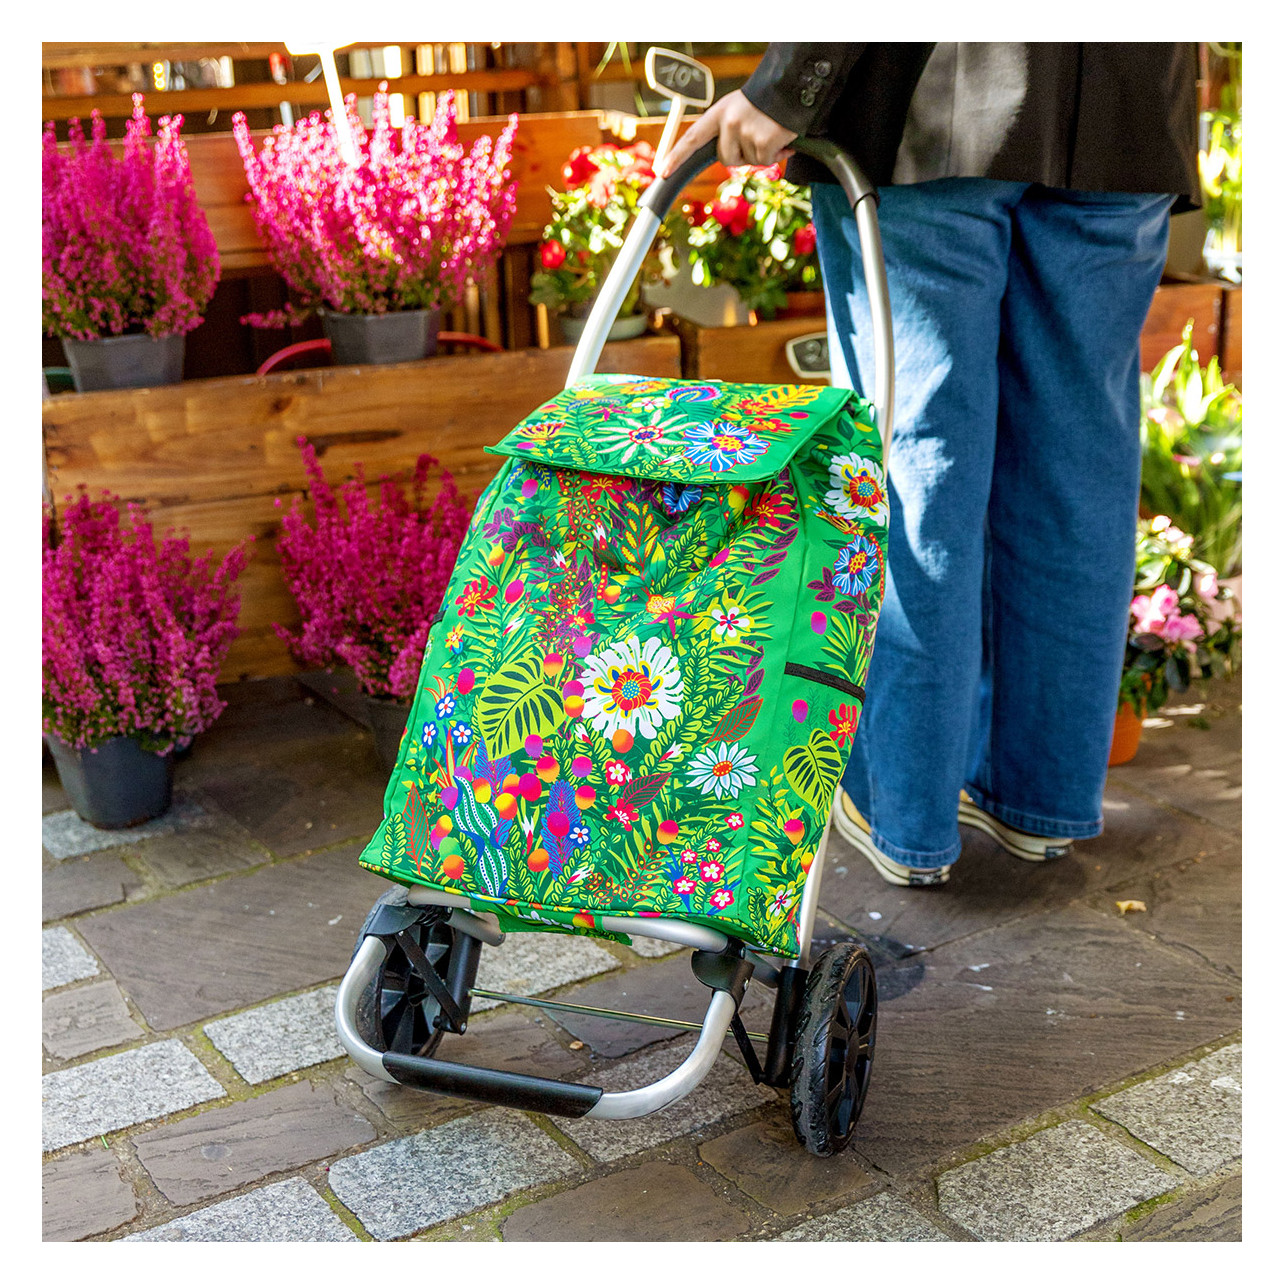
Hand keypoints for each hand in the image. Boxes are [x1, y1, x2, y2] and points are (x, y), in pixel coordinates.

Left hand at [658, 90, 797, 178]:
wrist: (795, 86)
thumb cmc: (767, 103)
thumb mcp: (740, 111)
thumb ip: (728, 132)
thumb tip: (728, 160)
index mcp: (719, 113)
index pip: (692, 137)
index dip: (677, 156)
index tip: (662, 171)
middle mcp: (728, 121)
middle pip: (726, 158)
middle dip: (741, 155)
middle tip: (758, 137)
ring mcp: (745, 130)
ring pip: (748, 162)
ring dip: (762, 153)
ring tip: (772, 132)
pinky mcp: (763, 140)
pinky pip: (766, 161)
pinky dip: (777, 155)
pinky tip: (783, 139)